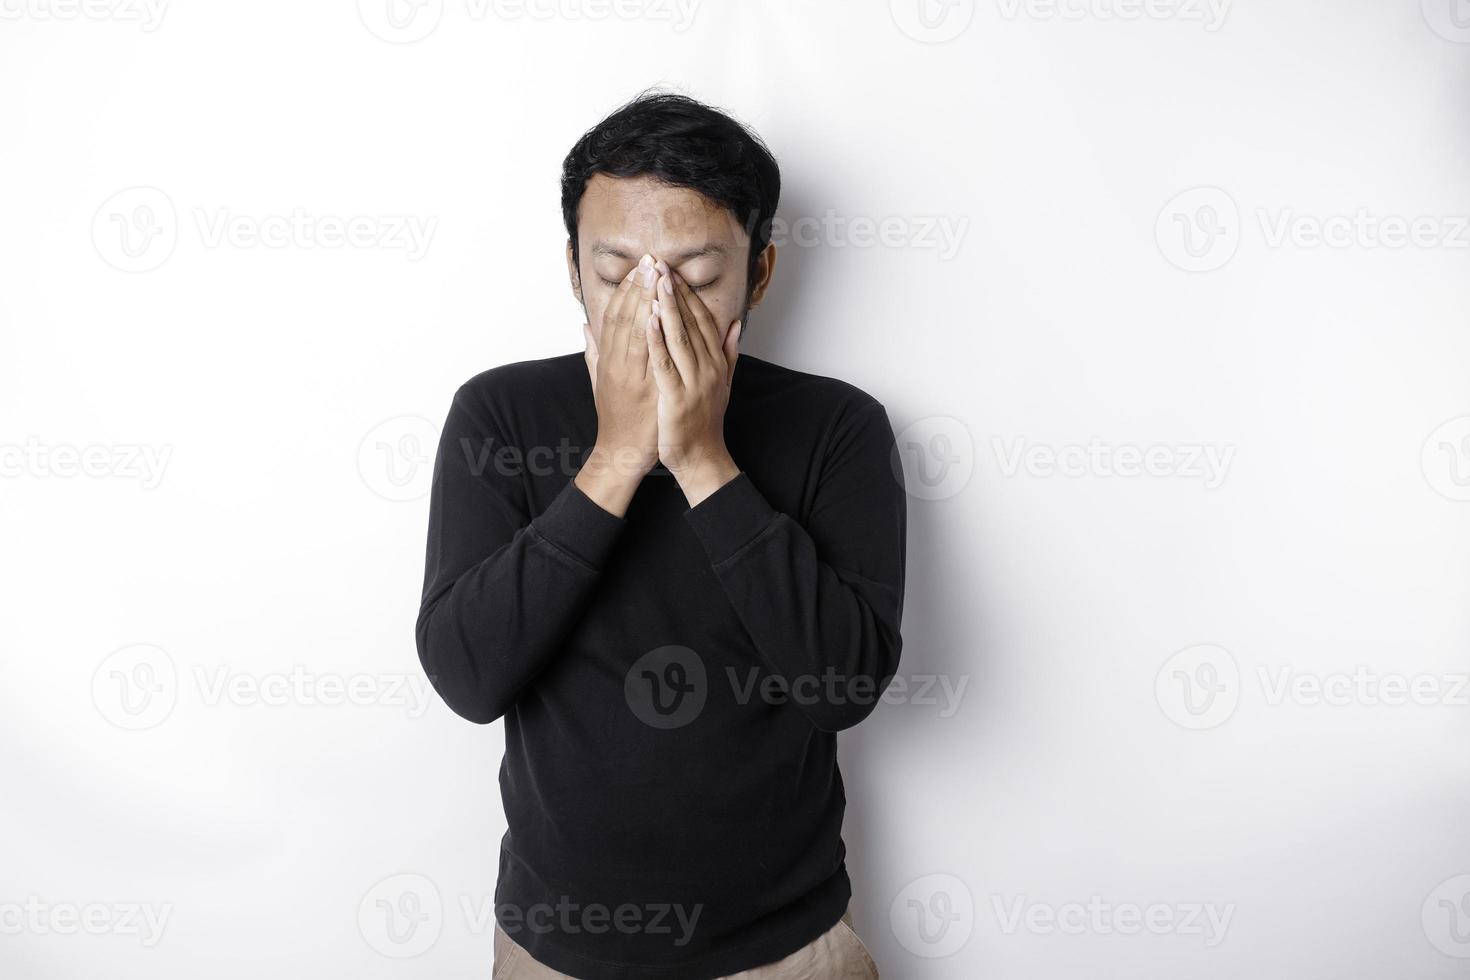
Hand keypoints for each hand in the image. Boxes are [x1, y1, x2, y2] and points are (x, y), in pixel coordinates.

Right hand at [575, 254, 659, 515]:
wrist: (621, 452)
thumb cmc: (616, 418)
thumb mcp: (599, 381)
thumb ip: (593, 352)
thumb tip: (585, 326)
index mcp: (608, 359)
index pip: (615, 316)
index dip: (626, 290)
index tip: (637, 268)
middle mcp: (617, 363)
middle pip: (625, 317)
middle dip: (638, 286)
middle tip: (650, 259)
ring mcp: (631, 375)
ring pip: (635, 330)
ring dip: (646, 300)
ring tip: (656, 274)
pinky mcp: (645, 388)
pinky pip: (649, 355)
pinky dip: (652, 332)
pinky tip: (658, 312)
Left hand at [644, 264, 742, 505]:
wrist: (701, 458)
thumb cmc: (705, 421)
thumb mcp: (723, 384)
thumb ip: (729, 352)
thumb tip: (736, 324)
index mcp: (716, 363)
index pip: (702, 320)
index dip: (687, 294)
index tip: (672, 272)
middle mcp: (708, 368)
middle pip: (690, 322)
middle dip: (673, 292)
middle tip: (659, 264)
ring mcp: (693, 382)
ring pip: (679, 337)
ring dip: (665, 307)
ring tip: (654, 280)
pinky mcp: (675, 397)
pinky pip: (665, 363)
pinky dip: (656, 340)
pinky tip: (647, 319)